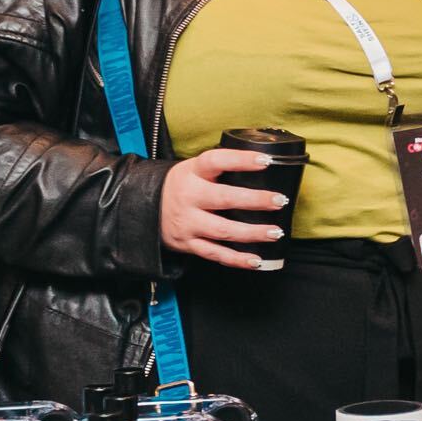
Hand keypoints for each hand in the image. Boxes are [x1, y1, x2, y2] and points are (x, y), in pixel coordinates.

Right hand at [160, 149, 291, 271]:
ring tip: (276, 232)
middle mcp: (188, 197)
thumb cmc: (180, 186)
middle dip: (255, 200)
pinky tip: (257, 260)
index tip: (266, 161)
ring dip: (252, 233)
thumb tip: (261, 162)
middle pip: (224, 199)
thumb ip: (220, 168)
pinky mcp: (187, 244)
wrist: (142, 208)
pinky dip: (237, 259)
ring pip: (223, 230)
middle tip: (279, 201)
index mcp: (191, 173)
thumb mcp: (193, 169)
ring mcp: (187, 223)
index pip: (216, 161)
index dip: (241, 160)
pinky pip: (215, 254)